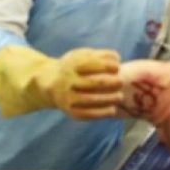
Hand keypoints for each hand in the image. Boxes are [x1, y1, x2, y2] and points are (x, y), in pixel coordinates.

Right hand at [0, 46, 122, 119]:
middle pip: (94, 83)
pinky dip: (102, 113)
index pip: (93, 64)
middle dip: (112, 83)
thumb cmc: (73, 66)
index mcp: (71, 64)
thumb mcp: (81, 55)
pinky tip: (113, 110)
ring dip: (110, 99)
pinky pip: (87, 114)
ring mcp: (67, 97)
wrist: (48, 82)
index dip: (108, 66)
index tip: (117, 67)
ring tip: (120, 96)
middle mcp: (67, 81)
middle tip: (121, 82)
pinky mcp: (68, 111)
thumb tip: (117, 58)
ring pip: (91, 100)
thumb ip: (99, 55)